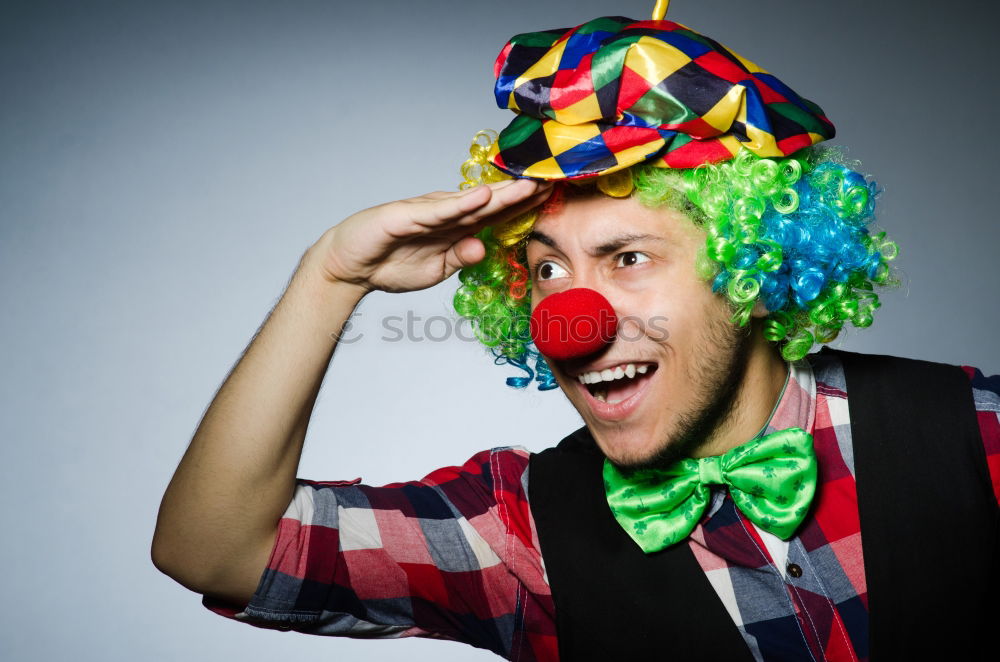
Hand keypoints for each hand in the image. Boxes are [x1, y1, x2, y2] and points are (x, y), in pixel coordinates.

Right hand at [306, 179, 551, 293]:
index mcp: (455, 227)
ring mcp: (426, 212)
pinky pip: (438, 211)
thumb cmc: (390, 265)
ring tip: (529, 184)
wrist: (349, 267)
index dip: (523, 207)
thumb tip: (484, 249)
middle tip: (553, 180)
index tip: (551, 197)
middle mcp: (445, 214)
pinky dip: (461, 204)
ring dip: (500, 193)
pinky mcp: (406, 216)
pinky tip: (483, 196)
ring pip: (469, 202)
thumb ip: (460, 258)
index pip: (496, 215)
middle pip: (490, 203)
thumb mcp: (436, 270)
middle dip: (521, 194)